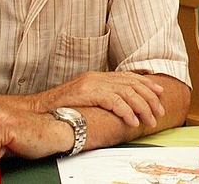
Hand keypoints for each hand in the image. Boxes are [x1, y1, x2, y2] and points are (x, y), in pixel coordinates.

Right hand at [32, 71, 165, 127]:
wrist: (38, 109)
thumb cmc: (61, 107)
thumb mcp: (85, 97)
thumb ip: (102, 96)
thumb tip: (122, 104)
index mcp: (99, 76)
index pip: (129, 77)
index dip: (147, 84)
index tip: (160, 93)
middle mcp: (98, 77)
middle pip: (132, 84)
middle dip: (149, 98)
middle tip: (159, 112)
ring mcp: (93, 84)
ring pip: (127, 93)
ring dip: (142, 108)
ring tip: (149, 121)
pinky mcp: (88, 93)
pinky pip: (114, 101)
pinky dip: (126, 112)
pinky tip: (133, 121)